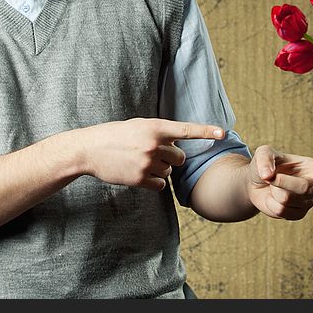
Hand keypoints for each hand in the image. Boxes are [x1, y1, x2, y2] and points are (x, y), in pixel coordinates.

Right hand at [79, 117, 224, 190]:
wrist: (89, 149)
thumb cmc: (115, 136)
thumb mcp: (138, 126)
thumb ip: (159, 134)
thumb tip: (177, 147)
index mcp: (154, 127)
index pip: (186, 130)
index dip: (206, 131)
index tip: (222, 133)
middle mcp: (153, 144)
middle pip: (180, 158)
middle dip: (171, 159)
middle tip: (152, 154)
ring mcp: (146, 162)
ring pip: (169, 172)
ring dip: (159, 170)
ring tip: (139, 162)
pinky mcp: (139, 179)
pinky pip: (161, 185)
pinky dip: (154, 183)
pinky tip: (139, 174)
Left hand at [247, 145, 312, 219]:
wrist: (256, 184)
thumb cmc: (265, 164)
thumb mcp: (263, 154)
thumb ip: (264, 159)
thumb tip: (268, 174)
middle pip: (304, 188)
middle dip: (283, 182)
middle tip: (269, 177)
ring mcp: (307, 201)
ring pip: (290, 200)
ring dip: (275, 192)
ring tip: (274, 186)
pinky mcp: (298, 214)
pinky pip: (283, 212)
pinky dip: (271, 205)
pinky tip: (274, 198)